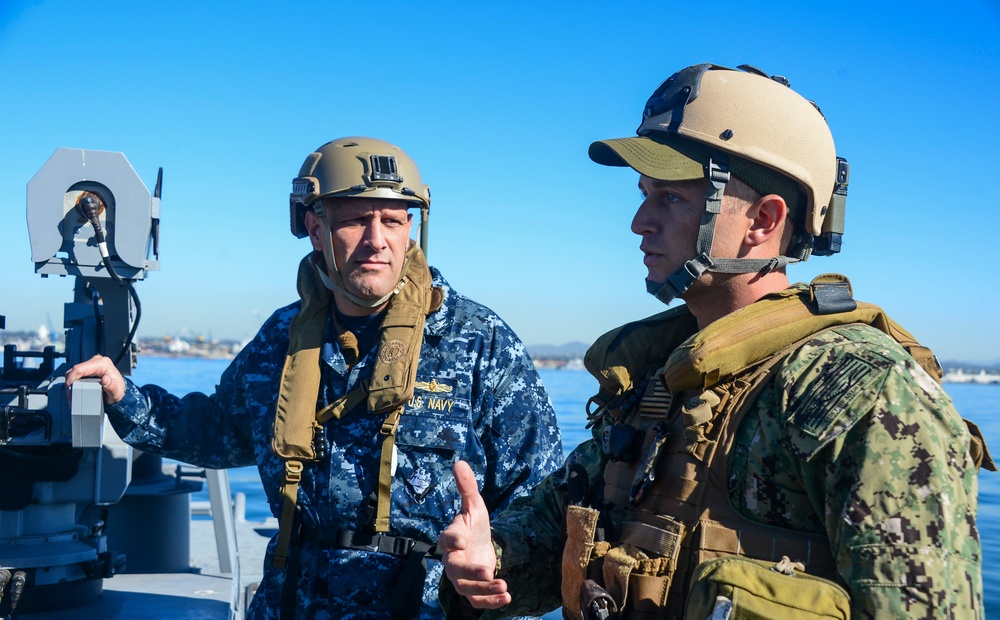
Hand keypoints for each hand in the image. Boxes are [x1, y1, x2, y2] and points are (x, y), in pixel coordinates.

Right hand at [65, 355, 125, 403]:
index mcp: (103, 364)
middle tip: (70, 397)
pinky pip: (75, 374)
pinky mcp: (88, 369)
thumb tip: (105, 379)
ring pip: (73, 372)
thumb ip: (111, 386)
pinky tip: (74, 392)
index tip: (70, 391)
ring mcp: (91, 364)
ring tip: (71, 396)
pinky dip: (72, 383)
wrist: (118, 392)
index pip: (80, 368)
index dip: (71, 379)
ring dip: (70, 384)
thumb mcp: (116, 392)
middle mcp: (96, 361)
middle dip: (70, 384)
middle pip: (74, 370)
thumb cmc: (118, 391)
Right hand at [438, 460, 511, 608]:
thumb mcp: (475, 506)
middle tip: (488, 572)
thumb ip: (467, 487)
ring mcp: (461, 577)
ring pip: (467, 588)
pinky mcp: (472, 590)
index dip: (451, 540)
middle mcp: (452, 560)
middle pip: (456, 570)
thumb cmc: (474, 525)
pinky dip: (490, 602)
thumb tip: (459, 462)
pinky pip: (477, 601)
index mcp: (451, 537)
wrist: (479, 546)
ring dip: (485, 590)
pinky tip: (507, 598)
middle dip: (471, 572)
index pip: (446, 540)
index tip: (461, 540)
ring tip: (504, 586)